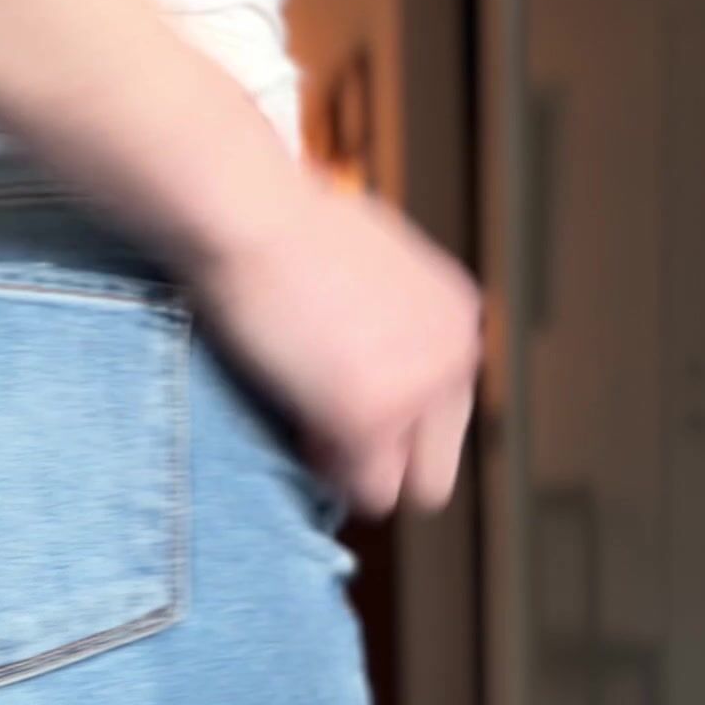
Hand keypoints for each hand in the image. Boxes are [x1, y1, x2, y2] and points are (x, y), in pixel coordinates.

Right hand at [191, 185, 481, 515]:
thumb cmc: (277, 223)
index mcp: (456, 317)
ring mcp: (417, 394)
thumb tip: (354, 353)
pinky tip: (291, 413)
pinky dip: (321, 468)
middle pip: (435, 468)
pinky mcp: (370, 420)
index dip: (382, 417)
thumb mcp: (360, 263)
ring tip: (297, 410)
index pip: (441, 414)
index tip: (327, 389)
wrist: (249, 215)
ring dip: (346, 465)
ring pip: (396, 489)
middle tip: (317, 423)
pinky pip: (358, 489)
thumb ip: (379, 316)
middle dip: (379, 459)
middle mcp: (456, 357)